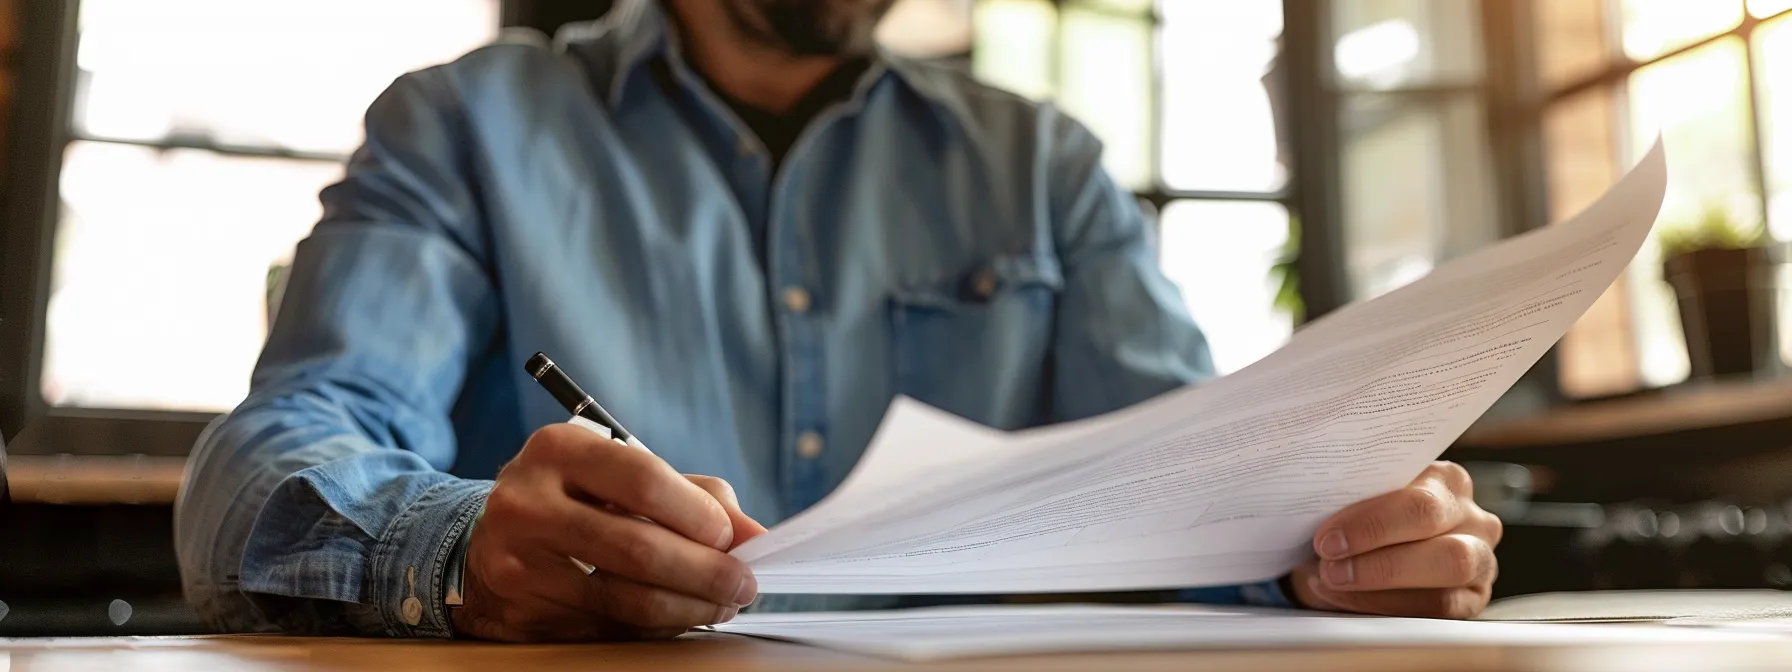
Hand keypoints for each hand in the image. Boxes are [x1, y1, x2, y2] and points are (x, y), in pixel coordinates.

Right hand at [451, 424, 767, 641]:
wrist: (489, 541)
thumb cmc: (575, 500)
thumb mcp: (621, 476)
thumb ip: (694, 495)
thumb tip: (755, 535)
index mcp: (558, 449)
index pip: (643, 480)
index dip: (698, 515)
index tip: (732, 538)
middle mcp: (528, 501)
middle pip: (637, 548)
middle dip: (705, 573)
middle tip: (742, 584)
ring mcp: (518, 560)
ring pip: (624, 598)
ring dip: (688, 608)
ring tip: (720, 604)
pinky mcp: (521, 609)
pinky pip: (606, 626)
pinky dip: (654, 626)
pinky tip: (677, 616)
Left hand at [1289, 462, 1501, 618]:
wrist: (1356, 555)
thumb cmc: (1356, 521)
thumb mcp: (1353, 502)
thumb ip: (1350, 498)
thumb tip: (1315, 505)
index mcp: (1445, 479)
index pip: (1418, 496)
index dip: (1372, 521)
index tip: (1327, 538)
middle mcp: (1471, 515)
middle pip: (1433, 526)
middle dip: (1375, 547)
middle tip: (1329, 563)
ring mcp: (1480, 557)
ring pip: (1449, 565)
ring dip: (1382, 578)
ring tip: (1334, 581)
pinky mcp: (1473, 597)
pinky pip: (1440, 606)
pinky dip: (1387, 605)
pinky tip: (1348, 599)